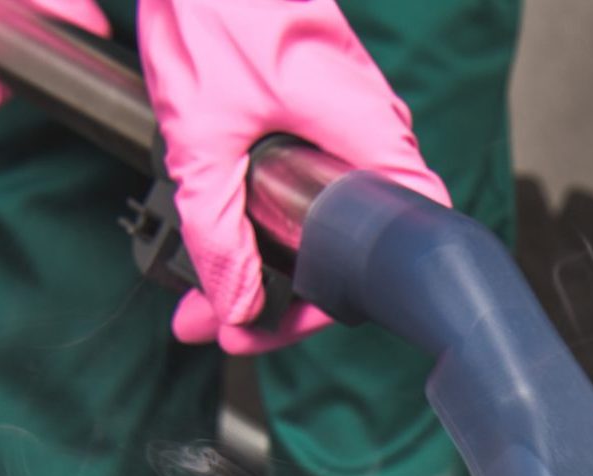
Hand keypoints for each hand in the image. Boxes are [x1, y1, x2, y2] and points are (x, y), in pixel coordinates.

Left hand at [138, 0, 449, 354]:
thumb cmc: (219, 10)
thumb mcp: (202, 139)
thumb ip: (217, 230)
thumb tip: (235, 303)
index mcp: (369, 141)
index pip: (390, 257)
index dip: (328, 308)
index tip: (266, 327)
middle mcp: (370, 134)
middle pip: (347, 250)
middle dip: (278, 298)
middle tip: (215, 323)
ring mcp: (345, 122)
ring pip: (320, 222)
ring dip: (263, 264)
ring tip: (201, 296)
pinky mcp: (316, 108)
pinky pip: (306, 186)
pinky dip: (262, 222)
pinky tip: (219, 239)